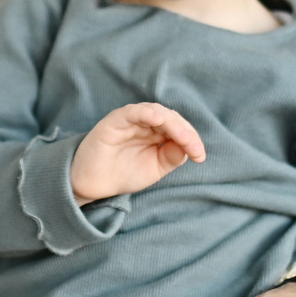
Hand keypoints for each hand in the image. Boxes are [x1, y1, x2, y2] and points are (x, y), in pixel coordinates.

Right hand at [71, 102, 204, 202]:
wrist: (94, 184)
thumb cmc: (123, 173)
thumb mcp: (155, 168)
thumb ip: (171, 157)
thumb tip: (188, 147)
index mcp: (157, 133)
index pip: (179, 129)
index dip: (192, 139)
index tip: (200, 156)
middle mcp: (146, 123)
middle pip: (172, 119)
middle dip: (186, 133)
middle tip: (195, 149)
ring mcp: (131, 120)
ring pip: (156, 112)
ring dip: (172, 124)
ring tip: (184, 137)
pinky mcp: (115, 120)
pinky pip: (132, 112)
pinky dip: (146, 113)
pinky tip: (158, 120)